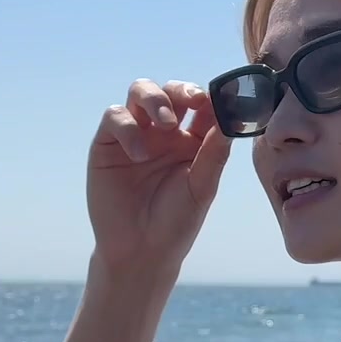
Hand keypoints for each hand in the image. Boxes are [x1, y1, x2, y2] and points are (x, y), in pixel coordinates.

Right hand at [87, 78, 231, 275]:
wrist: (140, 251)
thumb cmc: (176, 221)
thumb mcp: (202, 187)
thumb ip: (215, 152)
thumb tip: (232, 116)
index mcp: (192, 141)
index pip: (202, 106)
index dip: (211, 97)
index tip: (223, 99)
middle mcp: (163, 133)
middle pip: (171, 91)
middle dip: (181, 90)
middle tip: (193, 101)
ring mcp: (135, 134)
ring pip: (140, 91)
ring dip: (155, 98)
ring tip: (165, 124)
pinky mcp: (107, 143)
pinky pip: (115, 116)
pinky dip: (128, 127)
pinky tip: (139, 154)